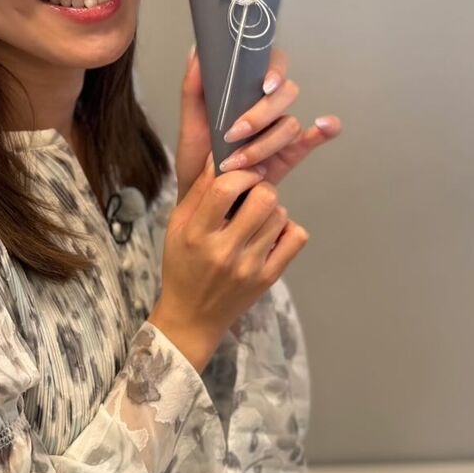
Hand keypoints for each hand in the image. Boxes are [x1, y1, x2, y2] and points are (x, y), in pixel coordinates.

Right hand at [150, 155, 307, 373]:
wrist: (193, 317)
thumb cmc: (182, 266)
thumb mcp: (178, 226)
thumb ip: (198, 191)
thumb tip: (217, 155)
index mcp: (197, 235)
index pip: (224, 189)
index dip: (239, 173)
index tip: (241, 173)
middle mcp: (224, 251)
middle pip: (263, 199)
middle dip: (260, 188)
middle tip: (251, 195)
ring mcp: (250, 267)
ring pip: (280, 215)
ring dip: (271, 210)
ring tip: (256, 219)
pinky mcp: (268, 278)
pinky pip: (295, 238)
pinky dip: (287, 229)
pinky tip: (271, 234)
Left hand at [175, 44, 341, 202]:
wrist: (202, 197)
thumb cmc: (197, 158)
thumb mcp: (190, 123)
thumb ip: (193, 88)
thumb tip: (197, 52)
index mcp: (246, 91)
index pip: (271, 65)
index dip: (275, 70)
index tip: (264, 86)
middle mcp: (268, 106)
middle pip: (285, 94)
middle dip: (261, 116)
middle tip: (233, 134)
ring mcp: (280, 129)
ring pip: (290, 124)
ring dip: (266, 143)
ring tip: (238, 162)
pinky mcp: (291, 152)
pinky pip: (314, 138)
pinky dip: (325, 130)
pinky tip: (324, 126)